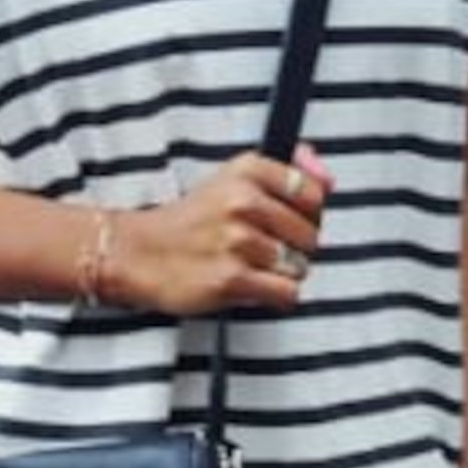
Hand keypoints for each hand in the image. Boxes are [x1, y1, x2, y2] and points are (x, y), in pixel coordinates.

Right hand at [109, 145, 331, 315]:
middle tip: (263, 248)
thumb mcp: (234, 179)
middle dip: (294, 247)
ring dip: (281, 273)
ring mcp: (237, 241)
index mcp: (247, 171)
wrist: (140, 253)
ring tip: (250, 266)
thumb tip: (328, 178)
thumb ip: (288, 172)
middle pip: (311, 234)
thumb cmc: (191, 221)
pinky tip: (251, 285)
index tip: (284, 220)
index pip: (312, 193)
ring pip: (299, 265)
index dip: (306, 214)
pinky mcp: (231, 278)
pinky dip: (274, 295)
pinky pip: (286, 293)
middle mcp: (242, 201)